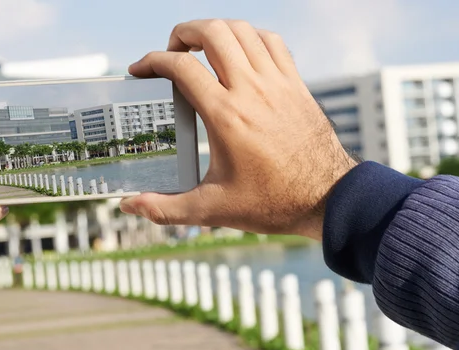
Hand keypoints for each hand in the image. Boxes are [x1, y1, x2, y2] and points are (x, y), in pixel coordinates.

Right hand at [120, 20, 356, 239]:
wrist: (327, 198)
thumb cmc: (273, 203)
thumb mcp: (213, 209)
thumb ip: (166, 208)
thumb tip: (130, 206)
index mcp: (226, 116)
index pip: (181, 67)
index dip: (152, 61)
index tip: (140, 70)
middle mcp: (252, 91)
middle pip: (212, 32)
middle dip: (183, 33)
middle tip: (173, 52)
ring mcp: (277, 83)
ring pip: (243, 30)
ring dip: (216, 30)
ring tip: (203, 48)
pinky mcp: (295, 84)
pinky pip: (272, 42)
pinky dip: (251, 37)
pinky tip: (242, 54)